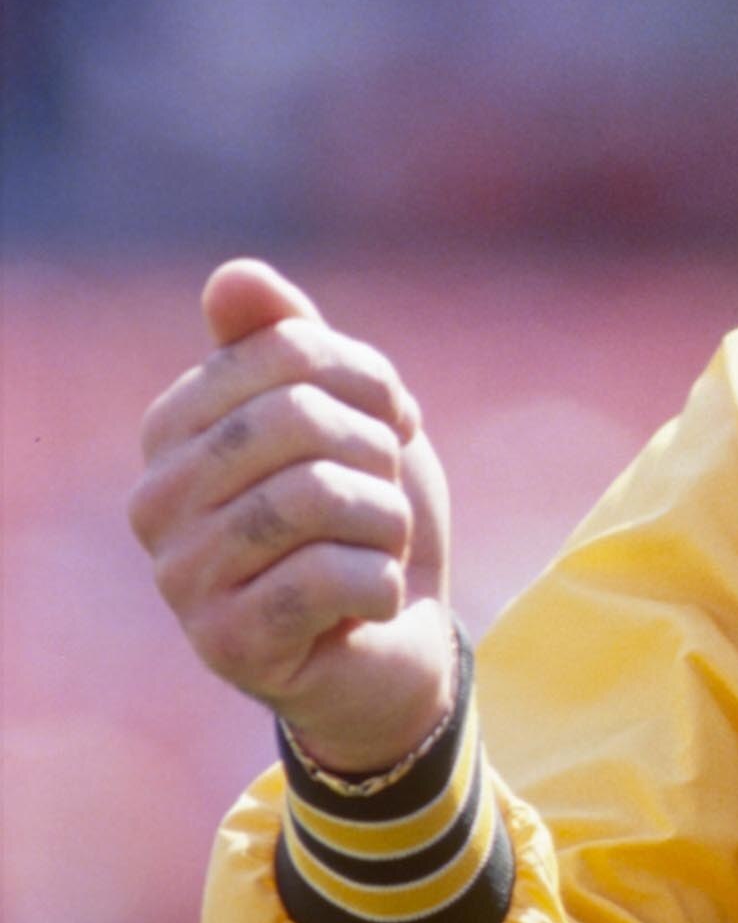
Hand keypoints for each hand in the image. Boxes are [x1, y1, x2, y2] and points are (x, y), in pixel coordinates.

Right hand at [131, 261, 458, 773]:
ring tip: (378, 551)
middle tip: (386, 498)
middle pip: (295, 418)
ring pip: (317, 497)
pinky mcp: (224, 644)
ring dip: (385, 524)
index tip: (394, 423)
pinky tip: (371, 604)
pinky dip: (383, 585)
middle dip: (376, 455)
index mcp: (174, 428)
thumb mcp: (349, 416)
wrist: (396, 646)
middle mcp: (156, 500)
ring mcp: (180, 577)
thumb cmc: (365, 521)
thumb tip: (235, 277)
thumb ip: (292, 342)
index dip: (370, 381)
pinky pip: (331, 576)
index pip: (286, 351)